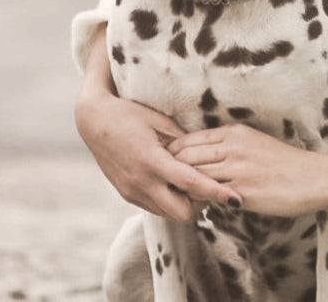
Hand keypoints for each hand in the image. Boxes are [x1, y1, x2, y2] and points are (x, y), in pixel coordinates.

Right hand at [75, 26, 240, 220]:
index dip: (216, 193)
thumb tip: (210, 156)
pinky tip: (177, 185)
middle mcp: (141, 181)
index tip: (235, 198)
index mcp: (152, 161)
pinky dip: (170, 201)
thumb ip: (185, 143)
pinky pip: (155, 207)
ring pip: (168, 213)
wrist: (92, 121)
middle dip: (201, 205)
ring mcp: (132, 191)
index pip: (191, 183)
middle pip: (182, 212)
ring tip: (196, 184)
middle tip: (212, 187)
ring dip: (186, 204)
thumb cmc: (130, 114)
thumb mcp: (161, 122)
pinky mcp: (127, 194)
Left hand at [170, 125, 327, 228]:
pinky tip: (201, 206)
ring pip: (192, 176)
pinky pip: (208, 196)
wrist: (315, 178)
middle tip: (170, 188)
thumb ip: (227, 146)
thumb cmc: (285, 164)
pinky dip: (199, 201)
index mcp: (234, 132)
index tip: (170, 170)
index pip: (186, 141)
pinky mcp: (243, 191)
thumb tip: (198, 157)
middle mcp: (232, 146)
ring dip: (184, 189)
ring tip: (184, 198)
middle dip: (172, 173)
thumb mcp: (254, 143)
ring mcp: (237, 168)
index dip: (173, 157)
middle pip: (183, 157)